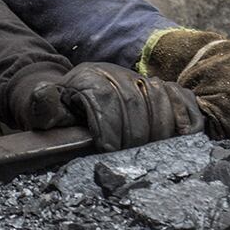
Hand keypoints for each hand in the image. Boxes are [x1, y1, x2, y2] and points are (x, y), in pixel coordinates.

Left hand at [57, 62, 202, 151]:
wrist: (70, 99)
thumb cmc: (60, 113)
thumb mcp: (44, 110)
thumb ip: (44, 106)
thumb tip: (43, 93)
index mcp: (87, 77)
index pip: (105, 99)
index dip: (110, 126)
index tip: (108, 151)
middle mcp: (113, 72)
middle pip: (133, 100)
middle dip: (135, 132)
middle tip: (134, 157)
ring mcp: (135, 77)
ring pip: (156, 96)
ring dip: (160, 125)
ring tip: (157, 150)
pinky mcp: (152, 85)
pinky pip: (175, 93)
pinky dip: (183, 110)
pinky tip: (186, 132)